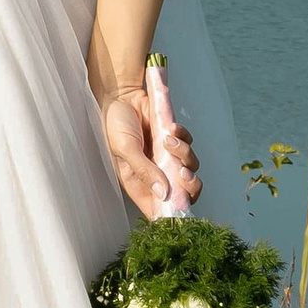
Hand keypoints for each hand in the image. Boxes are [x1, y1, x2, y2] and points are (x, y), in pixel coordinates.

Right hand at [102, 88, 200, 220]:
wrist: (122, 95)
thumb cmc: (116, 124)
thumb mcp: (126, 149)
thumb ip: (144, 171)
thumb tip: (163, 194)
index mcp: (140, 184)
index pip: (159, 209)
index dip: (172, 213)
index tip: (180, 206)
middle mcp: (156, 174)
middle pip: (184, 192)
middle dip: (190, 186)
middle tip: (183, 174)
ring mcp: (167, 157)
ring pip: (190, 167)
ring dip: (184, 154)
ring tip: (168, 138)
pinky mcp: (175, 140)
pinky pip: (189, 143)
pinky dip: (184, 136)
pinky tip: (171, 127)